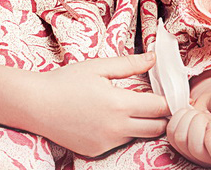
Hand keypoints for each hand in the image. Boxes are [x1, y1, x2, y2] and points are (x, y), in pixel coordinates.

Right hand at [36, 52, 170, 156]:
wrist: (37, 104)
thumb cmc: (66, 81)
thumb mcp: (98, 67)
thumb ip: (129, 64)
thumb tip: (154, 59)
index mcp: (119, 104)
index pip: (159, 108)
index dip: (169, 100)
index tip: (172, 93)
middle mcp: (117, 128)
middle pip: (156, 128)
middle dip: (161, 116)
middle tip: (156, 101)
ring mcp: (107, 143)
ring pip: (137, 135)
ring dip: (141, 123)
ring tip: (129, 106)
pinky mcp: (97, 151)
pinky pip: (118, 142)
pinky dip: (121, 131)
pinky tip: (106, 117)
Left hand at [166, 76, 210, 168]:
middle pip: (195, 148)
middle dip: (199, 121)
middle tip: (209, 114)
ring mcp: (196, 152)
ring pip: (180, 139)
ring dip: (188, 117)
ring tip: (201, 113)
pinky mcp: (182, 143)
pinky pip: (171, 132)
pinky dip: (178, 116)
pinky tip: (190, 112)